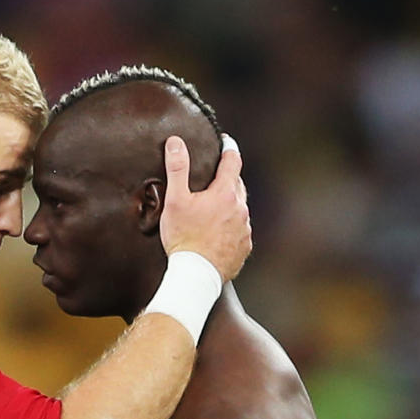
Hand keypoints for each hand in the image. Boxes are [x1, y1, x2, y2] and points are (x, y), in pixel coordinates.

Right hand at [159, 136, 250, 282]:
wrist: (195, 275)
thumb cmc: (184, 239)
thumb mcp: (175, 201)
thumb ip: (177, 169)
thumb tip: (176, 143)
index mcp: (226, 193)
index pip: (233, 160)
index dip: (228, 148)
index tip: (225, 143)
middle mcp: (240, 209)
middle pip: (238, 184)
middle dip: (228, 179)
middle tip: (214, 180)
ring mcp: (244, 230)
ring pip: (240, 209)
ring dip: (230, 206)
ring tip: (213, 211)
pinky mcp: (244, 248)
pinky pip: (240, 231)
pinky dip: (231, 228)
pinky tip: (218, 234)